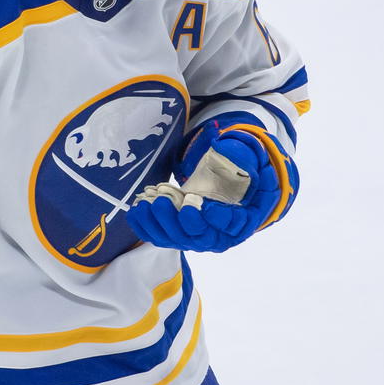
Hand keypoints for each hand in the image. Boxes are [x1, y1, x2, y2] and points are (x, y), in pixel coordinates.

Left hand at [127, 121, 297, 252]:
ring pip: (176, 239)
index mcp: (241, 222)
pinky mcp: (177, 237)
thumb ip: (241, 158)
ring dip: (159, 222)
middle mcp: (218, 237)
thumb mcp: (248, 168)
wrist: (225, 194)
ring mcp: (195, 240)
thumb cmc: (238, 182)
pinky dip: (145, 227)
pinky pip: (160, 237)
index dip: (215, 216)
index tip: (197, 200)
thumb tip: (223, 144)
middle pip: (199, 236)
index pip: (230, 224)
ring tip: (149, 203)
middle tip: (166, 201)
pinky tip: (136, 211)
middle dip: (180, 220)